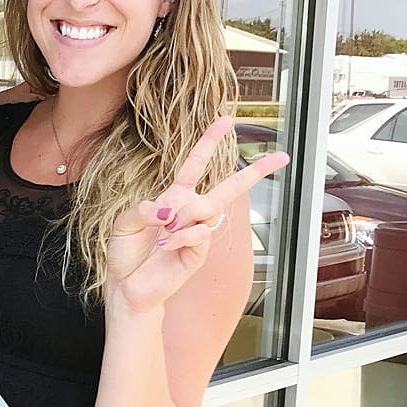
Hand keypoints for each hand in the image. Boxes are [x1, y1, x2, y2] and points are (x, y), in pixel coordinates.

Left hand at [107, 116, 288, 313]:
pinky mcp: (199, 253)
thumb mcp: (125, 222)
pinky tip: (165, 243)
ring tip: (163, 232)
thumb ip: (143, 209)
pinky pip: (198, 234)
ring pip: (207, 209)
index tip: (226, 120)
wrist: (127, 286)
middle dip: (256, 171)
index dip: (209, 142)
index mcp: (175, 197)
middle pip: (229, 187)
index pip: (196, 164)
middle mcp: (190, 212)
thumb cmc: (126, 253)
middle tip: (282, 157)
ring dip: (183, 216)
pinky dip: (180, 235)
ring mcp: (198, 232)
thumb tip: (168, 211)